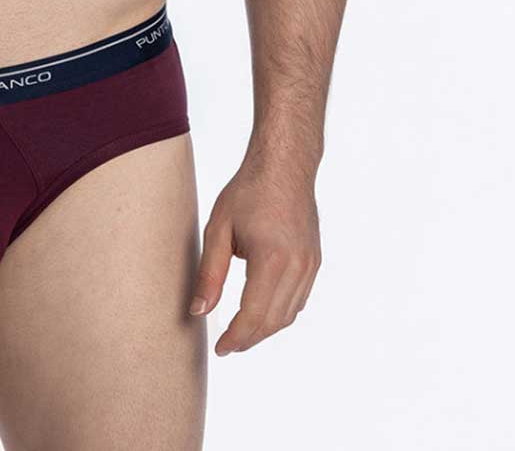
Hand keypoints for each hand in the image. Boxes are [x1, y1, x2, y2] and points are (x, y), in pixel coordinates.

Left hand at [189, 155, 320, 354]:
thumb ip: (209, 273)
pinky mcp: (314, 261)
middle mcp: (297, 267)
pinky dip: (280, 312)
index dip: (235, 338)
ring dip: (265, 329)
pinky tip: (263, 311)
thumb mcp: (219, 228)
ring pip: (289, 314)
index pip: (254, 315)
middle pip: (273, 321)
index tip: (220, 349)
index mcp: (271, 259)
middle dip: (249, 338)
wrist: (284, 165)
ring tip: (241, 332)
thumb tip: (199, 311)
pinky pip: (299, 299)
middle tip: (227, 345)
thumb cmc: (248, 191)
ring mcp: (309, 265)